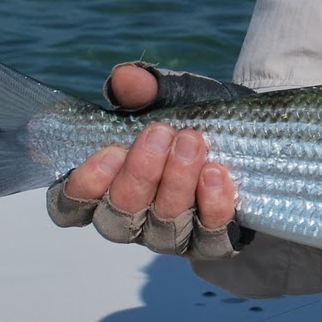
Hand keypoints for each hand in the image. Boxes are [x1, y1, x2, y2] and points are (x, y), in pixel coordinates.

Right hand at [48, 63, 242, 256]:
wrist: (252, 138)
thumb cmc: (194, 119)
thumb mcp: (173, 97)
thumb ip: (145, 89)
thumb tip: (125, 78)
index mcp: (108, 187)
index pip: (70, 206)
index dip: (83, 186)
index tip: (110, 151)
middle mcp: (134, 219)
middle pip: (117, 218)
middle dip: (138, 174)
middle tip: (159, 132)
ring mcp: (171, 236)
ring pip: (161, 229)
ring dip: (176, 183)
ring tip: (192, 142)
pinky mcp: (210, 243)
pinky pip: (207, 239)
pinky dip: (212, 206)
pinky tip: (217, 174)